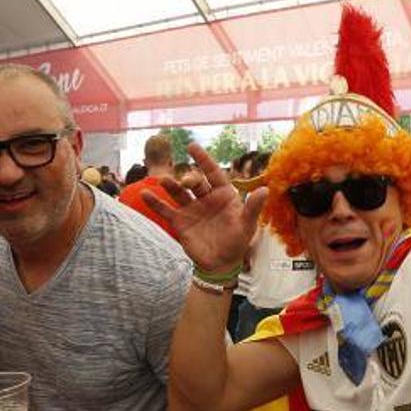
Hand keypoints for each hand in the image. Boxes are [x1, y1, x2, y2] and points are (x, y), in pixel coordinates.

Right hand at [142, 142, 267, 271]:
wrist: (220, 264)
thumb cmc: (236, 243)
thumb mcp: (247, 225)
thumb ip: (253, 208)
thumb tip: (265, 190)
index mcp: (223, 195)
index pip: (213, 173)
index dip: (204, 159)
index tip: (192, 146)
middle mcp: (206, 198)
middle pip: (195, 182)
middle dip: (189, 179)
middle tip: (186, 181)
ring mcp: (191, 209)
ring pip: (179, 193)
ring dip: (170, 186)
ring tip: (162, 181)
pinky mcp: (180, 222)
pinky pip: (166, 209)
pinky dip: (155, 202)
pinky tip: (145, 194)